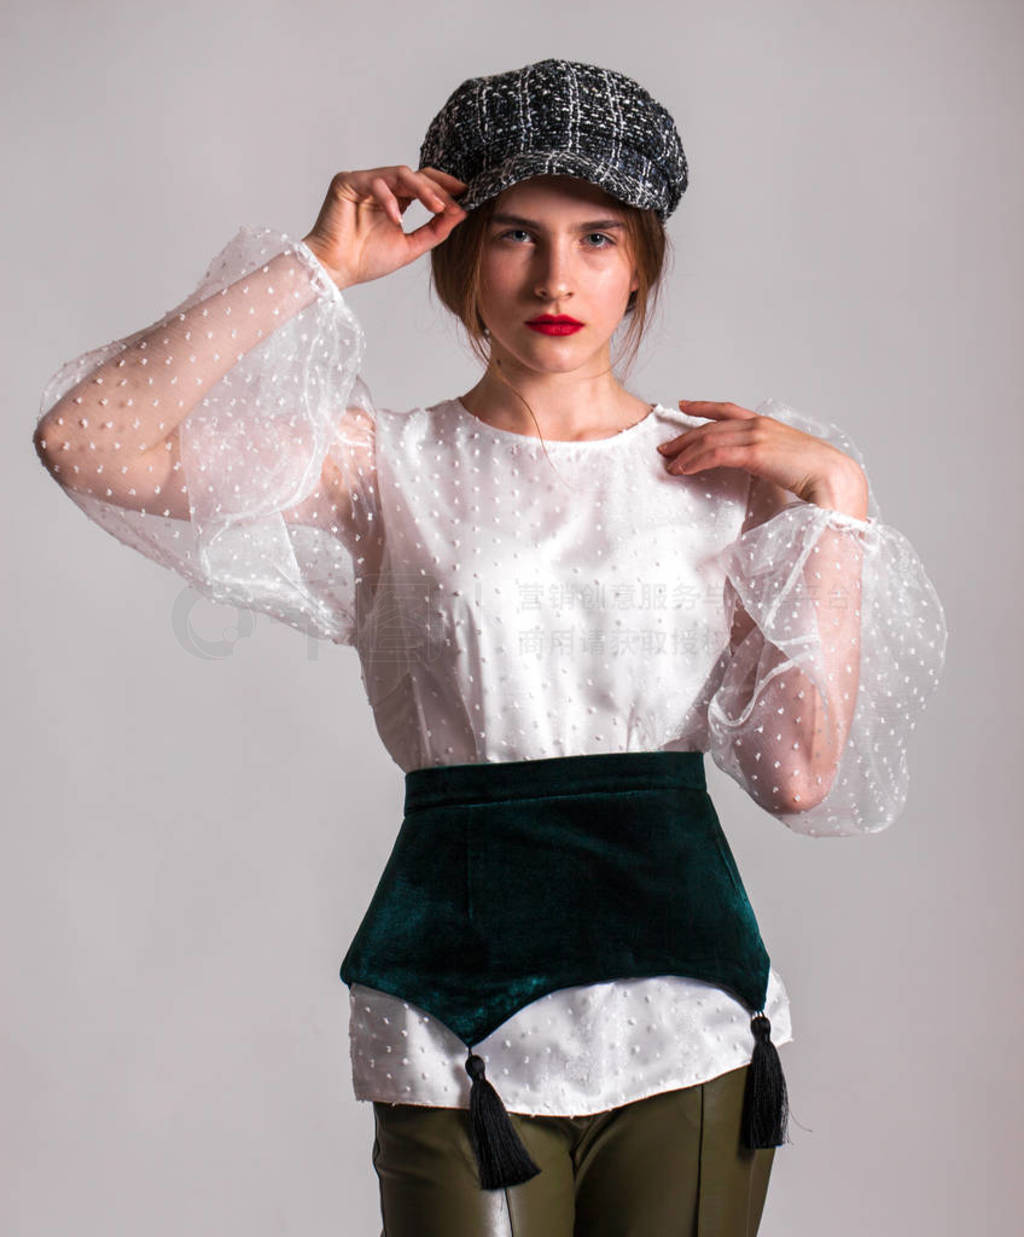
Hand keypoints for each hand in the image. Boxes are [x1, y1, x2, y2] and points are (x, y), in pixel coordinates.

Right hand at [302, 165, 467, 289]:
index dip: (445, 187)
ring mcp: (364, 182)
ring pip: (400, 174)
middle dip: (438, 188)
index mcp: (394, 200)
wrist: (336, 270)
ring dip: (422, 189)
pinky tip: (397, 220)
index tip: (468, 195)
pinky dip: (389, 200)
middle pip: (416, 175)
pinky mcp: (347, 182)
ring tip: (436, 208)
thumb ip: (435, 230)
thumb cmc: (366, 261)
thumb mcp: (410, 246)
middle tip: (455, 202)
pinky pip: (375, 183)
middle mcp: (380, 187)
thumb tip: (461, 213)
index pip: (423, 183)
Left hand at [657, 400, 868, 518]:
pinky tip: (681, 470)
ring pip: (709, 440)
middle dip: (685, 436)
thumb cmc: (820, 478)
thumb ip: (772, 463)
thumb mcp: (791, 464)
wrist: (836, 478)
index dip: (704, 407)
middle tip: (665, 446)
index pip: (729, 410)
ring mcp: (756, 437)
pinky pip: (714, 455)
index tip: (684, 406)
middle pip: (711, 427)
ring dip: (685, 452)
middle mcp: (760, 426)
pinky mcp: (753, 453)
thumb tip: (763, 475)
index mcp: (769, 426)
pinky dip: (694, 462)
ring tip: (668, 462)